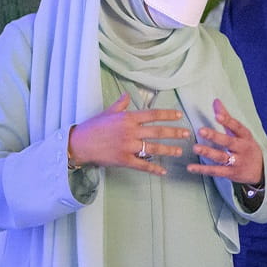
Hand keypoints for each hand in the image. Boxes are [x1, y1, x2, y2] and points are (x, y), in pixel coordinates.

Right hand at [67, 94, 190, 176]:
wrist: (79, 144)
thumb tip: (127, 95)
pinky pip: (142, 166)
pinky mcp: (123, 160)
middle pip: (157, 131)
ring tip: (179, 151)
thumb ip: (120, 104)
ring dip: (168, 150)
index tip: (179, 116)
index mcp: (128, 118)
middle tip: (186, 134)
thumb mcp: (107, 112)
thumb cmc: (93, 127)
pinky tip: (163, 172)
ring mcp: (127, 146)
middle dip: (174, 133)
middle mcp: (130, 131)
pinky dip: (153, 169)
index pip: (152, 115)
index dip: (167, 115)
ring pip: (153, 149)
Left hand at [187, 98, 265, 184]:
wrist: (262, 171)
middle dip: (215, 136)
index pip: (237, 127)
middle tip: (201, 131)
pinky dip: (203, 169)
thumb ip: (227, 118)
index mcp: (245, 136)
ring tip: (195, 148)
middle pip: (228, 142)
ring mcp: (237, 162)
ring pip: (221, 157)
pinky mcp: (231, 173)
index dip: (227, 121)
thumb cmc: (248, 148)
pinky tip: (191, 167)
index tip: (217, 115)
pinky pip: (216, 171)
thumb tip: (216, 101)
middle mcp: (242, 149)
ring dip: (208, 152)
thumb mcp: (242, 133)